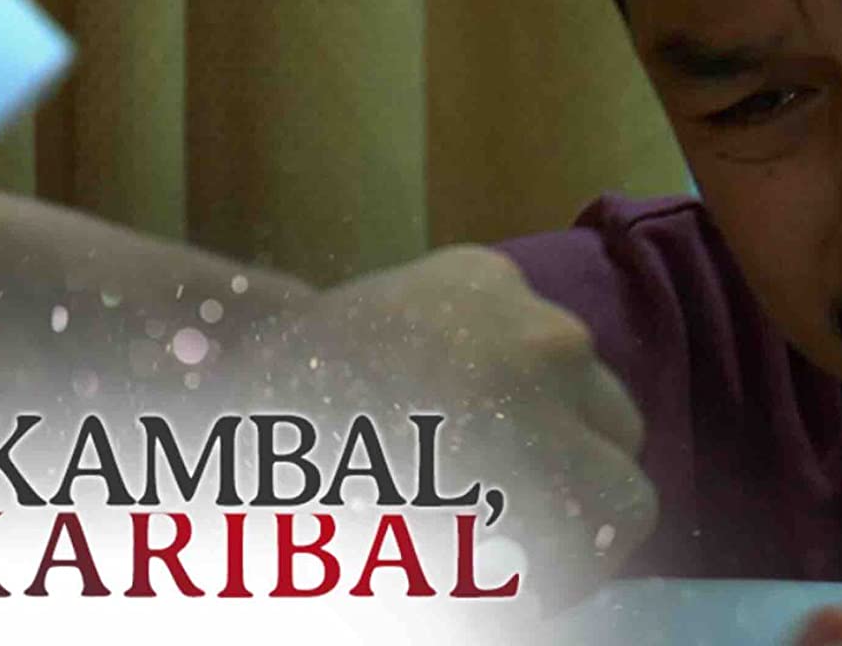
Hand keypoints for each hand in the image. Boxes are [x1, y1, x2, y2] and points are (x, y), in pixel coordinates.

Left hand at [237, 245, 657, 611]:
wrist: (212, 398)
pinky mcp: (481, 268)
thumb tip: (564, 572)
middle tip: (506, 515)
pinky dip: (502, 359)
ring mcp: (519, 300)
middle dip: (577, 478)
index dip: (588, 553)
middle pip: (620, 431)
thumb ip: (526, 565)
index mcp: (542, 445)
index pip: (629, 507)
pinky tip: (437, 385)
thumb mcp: (439, 567)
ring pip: (582, 374)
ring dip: (546, 411)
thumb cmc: (312, 512)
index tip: (537, 573)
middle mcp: (551, 356)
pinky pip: (530, 330)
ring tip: (465, 444)